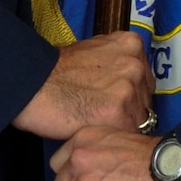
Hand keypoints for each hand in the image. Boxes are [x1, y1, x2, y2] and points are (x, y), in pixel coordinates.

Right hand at [13, 32, 153, 139]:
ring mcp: (130, 89)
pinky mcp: (120, 114)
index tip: (115, 101)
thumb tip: (129, 80)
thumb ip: (117, 61)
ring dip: (122, 124)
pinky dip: (114, 136)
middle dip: (130, 109)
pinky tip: (96, 130)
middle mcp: (136, 65)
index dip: (131, 94)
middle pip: (146, 99)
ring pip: (140, 119)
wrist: (34, 85)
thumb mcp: (95, 50)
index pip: (144, 79)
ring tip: (97, 122)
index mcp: (132, 44)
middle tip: (104, 113)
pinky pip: (127, 133)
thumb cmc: (57, 70)